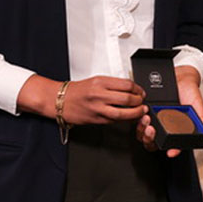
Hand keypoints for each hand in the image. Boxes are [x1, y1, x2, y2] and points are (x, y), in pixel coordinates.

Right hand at [16, 74, 144, 123]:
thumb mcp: (95, 80)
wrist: (60, 101)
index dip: (138, 89)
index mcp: (100, 82)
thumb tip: (130, 89)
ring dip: (135, 113)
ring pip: (123, 113)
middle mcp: (99, 94)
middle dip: (139, 101)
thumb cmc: (77, 91)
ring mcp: (98, 108)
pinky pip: (114, 120)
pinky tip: (127, 117)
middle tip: (142, 102)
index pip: (127, 84)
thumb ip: (112, 85)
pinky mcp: (96, 119)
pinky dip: (123, 119)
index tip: (141, 91)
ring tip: (140, 111)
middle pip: (128, 98)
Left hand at [136, 65, 202, 157]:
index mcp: (176, 130)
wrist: (180, 76)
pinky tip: (143, 114)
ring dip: (142, 131)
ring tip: (146, 120)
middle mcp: (164, 128)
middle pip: (154, 143)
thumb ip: (202, 120)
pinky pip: (138, 121)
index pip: (173, 145)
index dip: (172, 151)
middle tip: (152, 131)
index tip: (171, 152)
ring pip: (143, 134)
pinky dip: (138, 121)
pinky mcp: (146, 111)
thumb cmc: (189, 92)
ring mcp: (154, 120)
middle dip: (150, 140)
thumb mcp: (198, 106)